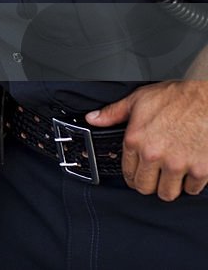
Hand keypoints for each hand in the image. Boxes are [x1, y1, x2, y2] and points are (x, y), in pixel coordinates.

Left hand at [86, 81, 207, 200]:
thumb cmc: (177, 97)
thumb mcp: (138, 100)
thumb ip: (113, 113)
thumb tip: (93, 119)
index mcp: (136, 140)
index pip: (128, 174)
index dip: (132, 177)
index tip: (137, 176)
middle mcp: (154, 155)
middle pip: (146, 188)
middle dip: (148, 185)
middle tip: (154, 178)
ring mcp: (178, 164)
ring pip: (168, 193)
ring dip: (169, 187)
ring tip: (171, 177)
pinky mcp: (201, 170)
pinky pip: (192, 190)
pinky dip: (191, 184)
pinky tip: (189, 173)